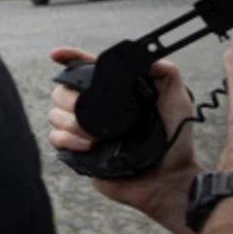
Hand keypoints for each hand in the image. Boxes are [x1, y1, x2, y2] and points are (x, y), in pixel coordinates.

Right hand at [48, 45, 199, 233]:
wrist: (167, 178)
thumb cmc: (175, 142)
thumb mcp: (178, 102)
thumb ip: (168, 75)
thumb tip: (149, 58)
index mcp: (115, 94)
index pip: (86, 69)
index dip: (69, 58)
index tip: (57, 55)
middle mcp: (96, 110)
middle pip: (62, 91)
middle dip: (70, 98)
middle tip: (87, 108)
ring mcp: (84, 130)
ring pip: (55, 114)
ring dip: (70, 121)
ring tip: (95, 135)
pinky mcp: (77, 151)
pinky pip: (56, 138)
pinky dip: (68, 138)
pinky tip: (88, 145)